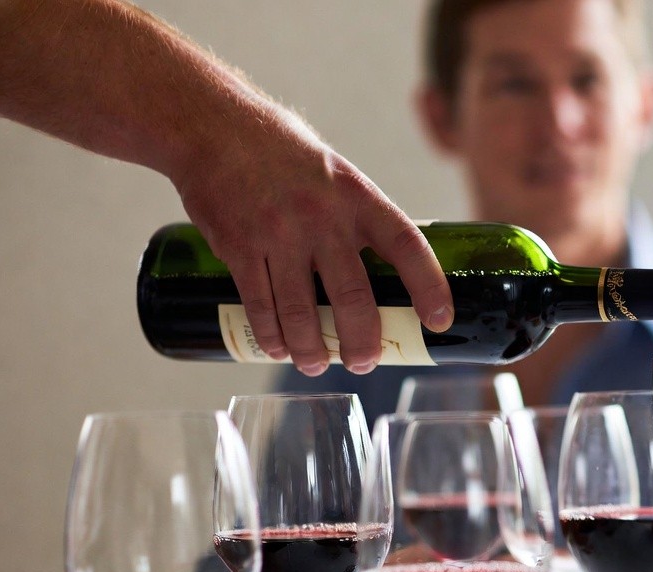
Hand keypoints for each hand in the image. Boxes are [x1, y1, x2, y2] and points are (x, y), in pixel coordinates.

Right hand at [172, 106, 451, 375]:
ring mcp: (278, 233)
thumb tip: (386, 273)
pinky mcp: (238, 246)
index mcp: (358, 196)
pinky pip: (260, 305)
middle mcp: (322, 216)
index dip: (429, 287)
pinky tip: (278, 349)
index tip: (439, 322)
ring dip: (311, 350)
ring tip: (317, 364)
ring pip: (301, 312)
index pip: (407, 246)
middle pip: (352, 296)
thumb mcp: (337, 174)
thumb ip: (359, 219)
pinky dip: (271, 336)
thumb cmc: (285, 155)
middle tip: (364, 363)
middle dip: (361, 341)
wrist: (214, 126)